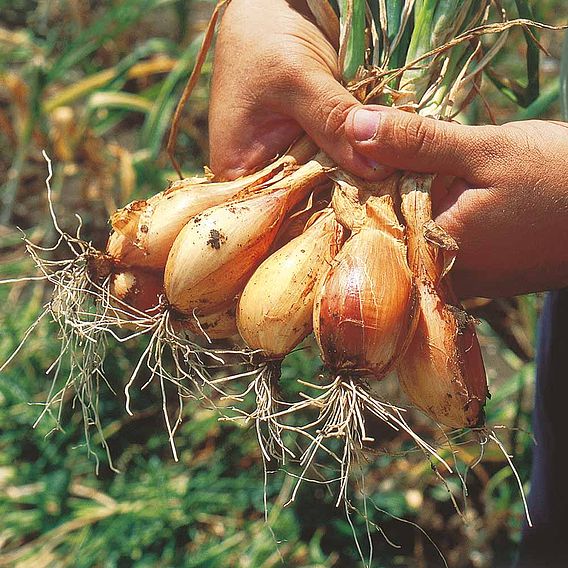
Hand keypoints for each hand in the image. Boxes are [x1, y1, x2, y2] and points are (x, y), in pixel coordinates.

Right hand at [209, 0, 567, 297]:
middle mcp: (264, 176)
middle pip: (304, 208)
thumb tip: (376, 171)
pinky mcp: (314, 145)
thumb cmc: (264, 36)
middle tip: (386, 226)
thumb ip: (333, 123)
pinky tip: (391, 180)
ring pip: (327, 187)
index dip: (313, 229)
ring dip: (357, 190)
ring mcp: (292, 161)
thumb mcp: (295, 78)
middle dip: (342, 212)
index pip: (273, 219)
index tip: (357, 235)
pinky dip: (361, 168)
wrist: (272, 0)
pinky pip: (339, 164)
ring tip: (395, 209)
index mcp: (239, 173)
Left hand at [345, 107, 567, 296]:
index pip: (368, 223)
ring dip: (412, 207)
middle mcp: (444, 277)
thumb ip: (415, 143)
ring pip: (415, 240)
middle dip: (386, 195)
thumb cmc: (557, 178)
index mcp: (436, 250)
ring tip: (429, 177)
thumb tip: (354, 126)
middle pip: (391, 235)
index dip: (359, 186)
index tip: (355, 158)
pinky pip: (440, 248)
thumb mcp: (483, 151)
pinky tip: (449, 196)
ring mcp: (464, 283)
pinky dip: (435, 220)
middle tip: (395, 161)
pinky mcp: (480, 278)